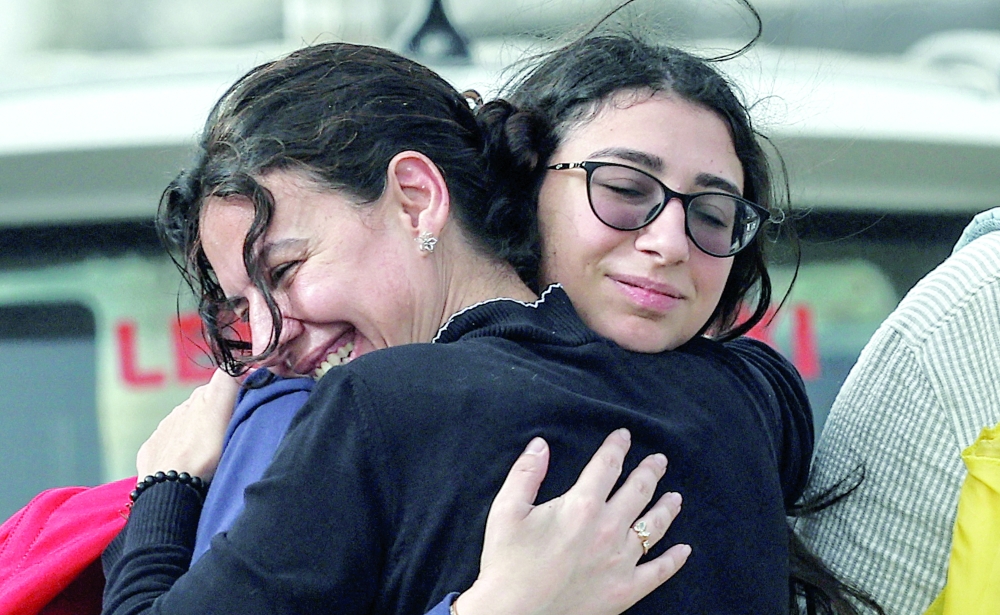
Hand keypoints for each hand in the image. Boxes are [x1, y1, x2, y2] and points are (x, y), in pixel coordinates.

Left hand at [136, 369, 239, 480]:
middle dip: (219, 411)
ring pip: (188, 422)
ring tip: (211, 452)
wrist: (171, 486)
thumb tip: (242, 363)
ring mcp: (166, 428)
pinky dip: (180, 448)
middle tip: (233, 430)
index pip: (226, 380)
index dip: (239, 388)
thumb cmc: (204, 452)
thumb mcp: (224, 409)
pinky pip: (169, 442)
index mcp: (203, 396)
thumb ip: (231, 380)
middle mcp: (182, 407)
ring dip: (199, 431)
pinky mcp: (153, 447)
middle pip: (206, 402)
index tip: (250, 401)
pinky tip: (189, 463)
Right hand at [457, 429, 689, 614]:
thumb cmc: (507, 562)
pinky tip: (684, 550)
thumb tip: (541, 444)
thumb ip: (526, 473)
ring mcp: (621, 561)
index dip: (617, 446)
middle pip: (638, 490)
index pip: (607, 465)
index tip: (624, 436)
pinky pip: (659, 571)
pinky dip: (675, 560)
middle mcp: (608, 529)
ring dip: (667, 508)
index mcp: (581, 505)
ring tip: (676, 497)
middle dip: (650, 471)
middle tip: (659, 461)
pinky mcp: (626, 590)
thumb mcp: (506, 510)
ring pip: (654, 526)